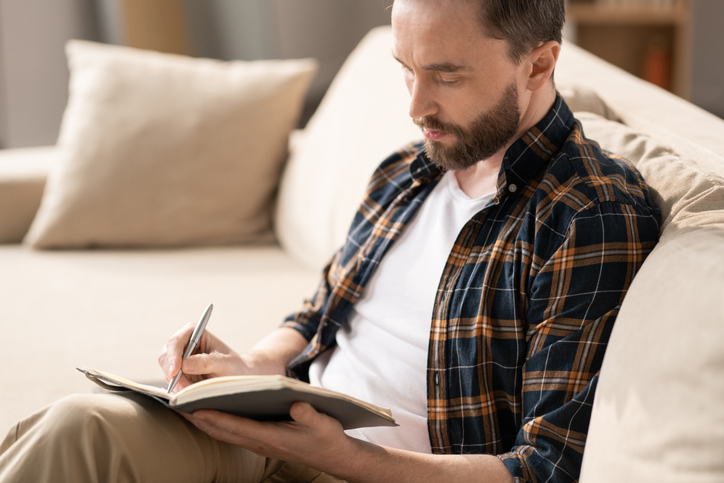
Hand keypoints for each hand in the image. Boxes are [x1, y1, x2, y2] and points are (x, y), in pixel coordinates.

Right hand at [158, 326, 246, 390]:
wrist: (237, 375)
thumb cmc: (233, 365)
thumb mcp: (224, 363)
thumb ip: (206, 362)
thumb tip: (185, 365)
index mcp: (194, 332)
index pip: (176, 342)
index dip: (172, 356)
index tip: (175, 372)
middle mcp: (183, 343)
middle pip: (165, 356)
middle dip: (172, 373)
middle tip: (183, 388)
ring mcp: (179, 358)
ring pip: (167, 371)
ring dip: (176, 383)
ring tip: (192, 390)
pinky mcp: (178, 372)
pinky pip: (171, 381)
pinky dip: (178, 388)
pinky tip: (190, 391)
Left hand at [182, 402, 353, 474]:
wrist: (332, 456)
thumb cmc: (326, 438)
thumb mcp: (323, 423)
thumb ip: (309, 414)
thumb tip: (297, 402)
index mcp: (271, 437)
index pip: (236, 426)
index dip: (215, 417)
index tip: (195, 407)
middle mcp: (260, 442)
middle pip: (222, 431)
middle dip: (198, 419)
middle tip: (176, 404)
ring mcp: (258, 443)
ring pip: (224, 433)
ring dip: (203, 422)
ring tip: (184, 406)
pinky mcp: (260, 440)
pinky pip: (231, 432)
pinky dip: (216, 423)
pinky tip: (207, 412)